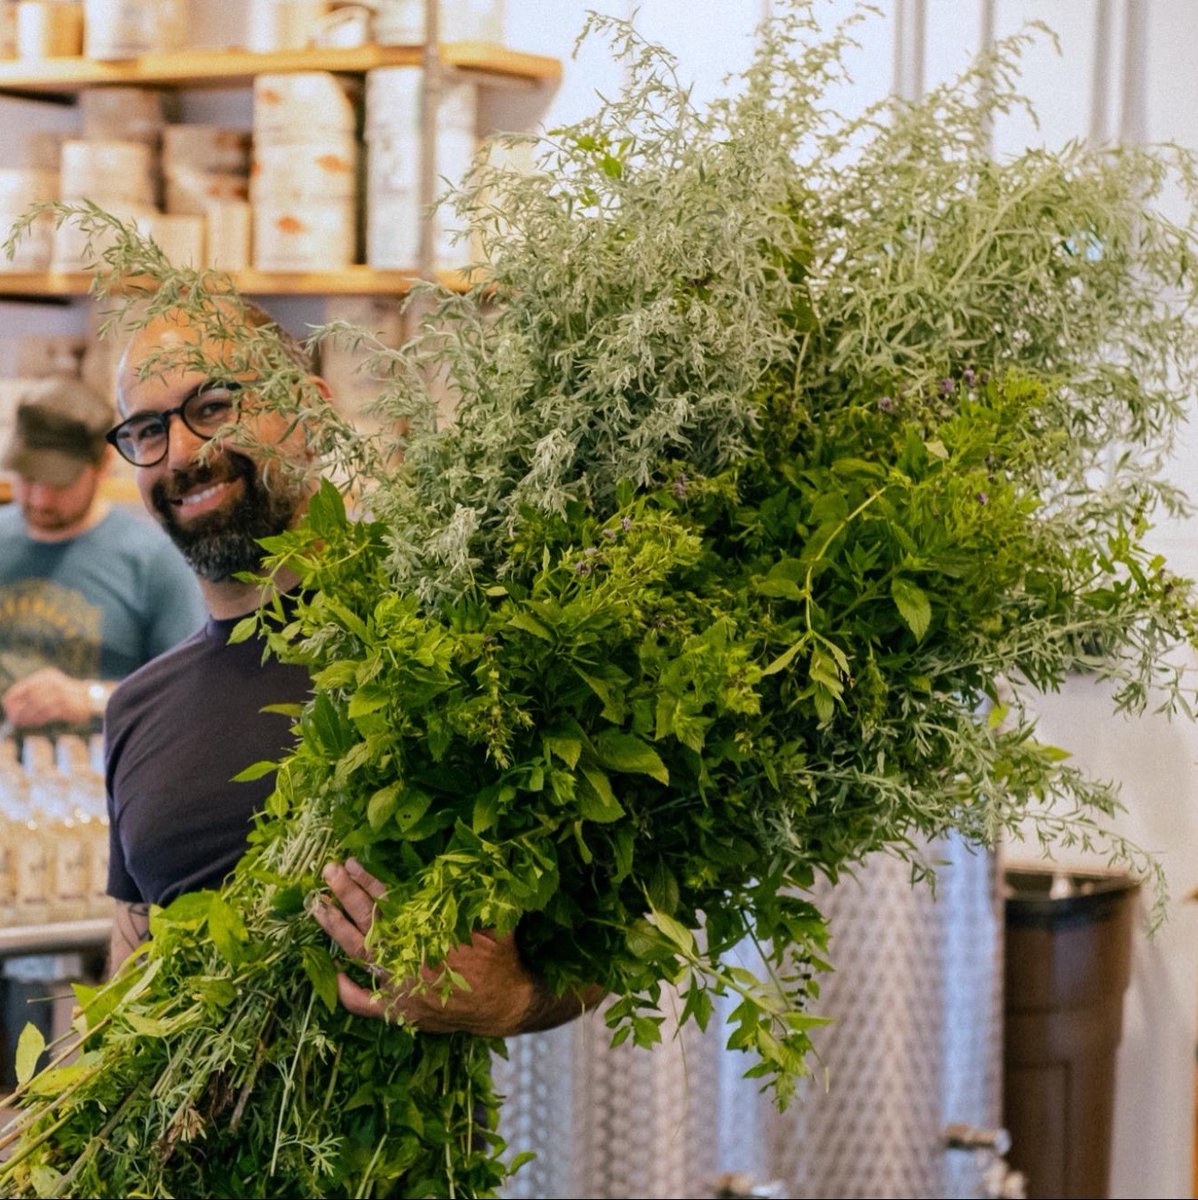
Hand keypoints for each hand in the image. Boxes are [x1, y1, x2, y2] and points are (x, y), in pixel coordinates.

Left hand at [2, 668, 92, 727]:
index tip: (9, 712)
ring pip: (37, 706)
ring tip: (25, 723)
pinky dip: (39, 719)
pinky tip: (37, 722)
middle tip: (14, 721)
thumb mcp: (48, 690)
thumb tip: (13, 711)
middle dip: (19, 711)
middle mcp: (52, 682)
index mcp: (45, 677)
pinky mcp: (67, 704)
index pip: (22, 689)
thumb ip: (31, 696)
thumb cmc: (65, 696)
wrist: (91, 698)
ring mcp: (60, 693)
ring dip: (29, 717)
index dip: (13, 701)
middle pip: (28, 698)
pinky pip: (48, 713)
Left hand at [312, 858, 536, 1035]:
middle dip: (346, 894)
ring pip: (357, 955)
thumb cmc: (500, 959)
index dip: (369, 882)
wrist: (505, 1006)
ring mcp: (399, 987)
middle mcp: (408, 960)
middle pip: (367, 923)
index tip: (352, 863)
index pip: (389, 904)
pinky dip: (343, 987)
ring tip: (317, 906)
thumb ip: (472, 898)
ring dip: (335, 928)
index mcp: (429, 935)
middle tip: (328, 872)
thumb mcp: (493, 921)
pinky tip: (330, 968)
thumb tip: (463, 865)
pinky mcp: (397, 1010)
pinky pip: (360, 1002)